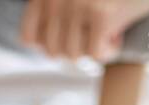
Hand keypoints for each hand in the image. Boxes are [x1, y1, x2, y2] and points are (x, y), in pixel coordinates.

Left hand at [19, 0, 148, 61]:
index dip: (51, 45)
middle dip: (77, 50)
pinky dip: (109, 52)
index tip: (74, 39)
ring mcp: (78, 3)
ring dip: (94, 50)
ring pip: (73, 55)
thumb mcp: (79, 1)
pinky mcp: (103, 14)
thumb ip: (59, 13)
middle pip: (53, 51)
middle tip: (97, 36)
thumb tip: (47, 50)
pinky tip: (119, 36)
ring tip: (110, 31)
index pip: (30, 37)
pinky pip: (96, 55)